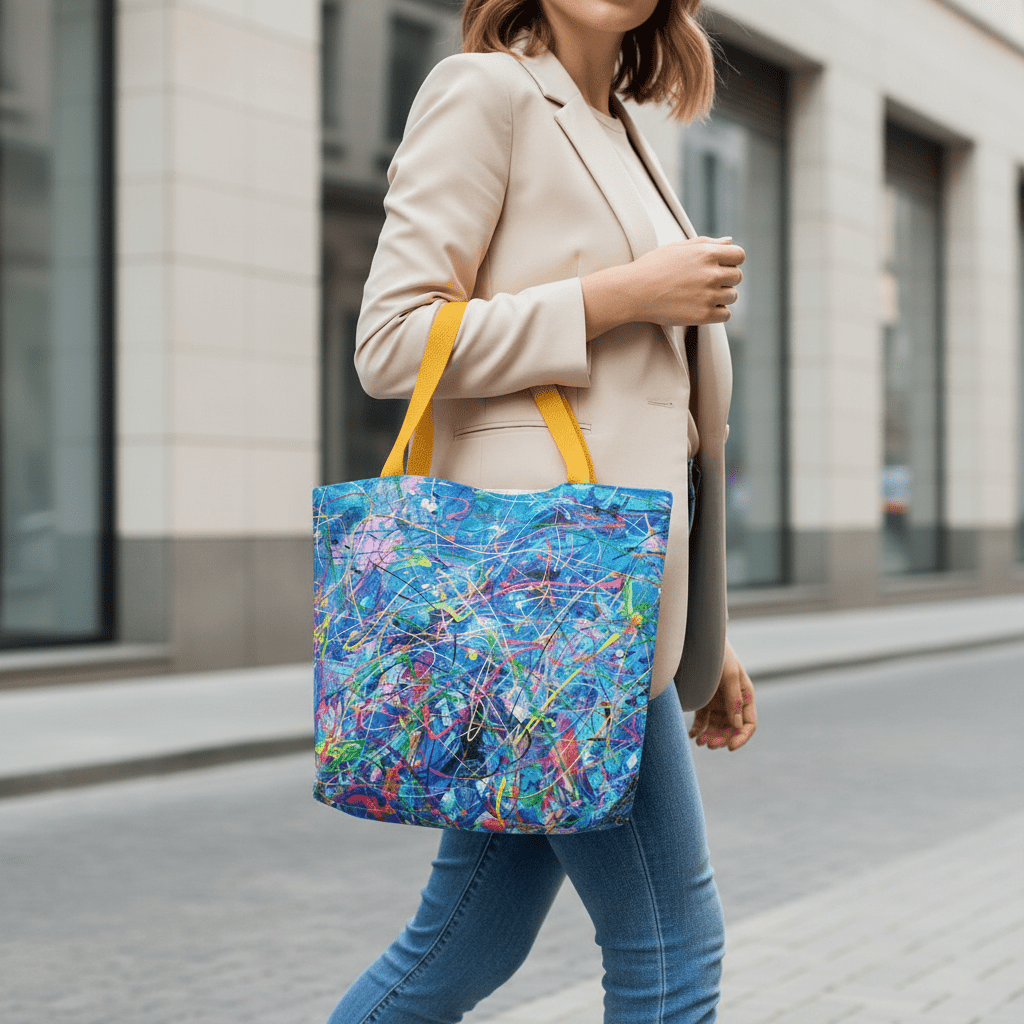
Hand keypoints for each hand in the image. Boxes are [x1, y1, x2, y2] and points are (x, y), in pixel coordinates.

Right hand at [581, 236, 744, 340]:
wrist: (633, 291)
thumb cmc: (653, 267)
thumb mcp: (678, 247)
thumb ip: (706, 243)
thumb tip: (729, 241)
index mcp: (707, 253)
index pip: (739, 255)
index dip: (731, 261)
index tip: (719, 266)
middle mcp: (711, 273)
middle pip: (737, 277)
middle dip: (725, 279)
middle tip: (706, 283)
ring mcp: (708, 295)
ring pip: (732, 296)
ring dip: (721, 296)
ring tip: (701, 296)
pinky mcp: (703, 315)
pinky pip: (725, 315)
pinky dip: (718, 312)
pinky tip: (702, 308)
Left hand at [689, 639, 756, 750]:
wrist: (698, 641)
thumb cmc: (718, 655)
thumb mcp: (729, 675)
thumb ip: (733, 700)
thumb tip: (736, 726)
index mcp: (745, 696)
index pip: (748, 723)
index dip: (741, 737)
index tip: (730, 747)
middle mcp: (732, 702)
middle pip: (731, 728)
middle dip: (722, 738)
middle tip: (709, 744)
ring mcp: (717, 702)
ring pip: (717, 727)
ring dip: (710, 737)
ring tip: (700, 742)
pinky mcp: (703, 701)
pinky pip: (703, 721)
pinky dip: (699, 730)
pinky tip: (693, 736)